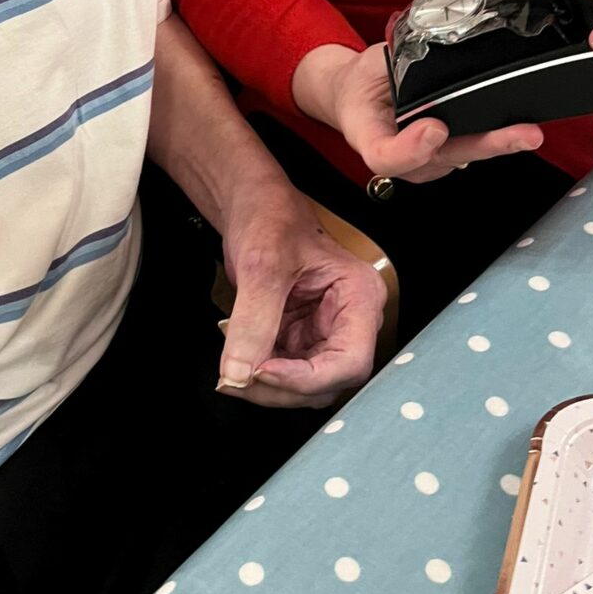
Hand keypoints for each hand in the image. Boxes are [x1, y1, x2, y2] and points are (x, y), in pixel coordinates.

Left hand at [217, 183, 386, 407]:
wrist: (253, 206)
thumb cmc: (271, 218)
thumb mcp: (262, 266)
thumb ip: (252, 322)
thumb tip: (239, 374)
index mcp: (359, 296)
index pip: (350, 361)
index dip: (307, 378)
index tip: (262, 372)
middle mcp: (350, 320)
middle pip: (328, 381)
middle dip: (282, 387)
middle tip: (236, 378)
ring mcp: (326, 332)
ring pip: (306, 385)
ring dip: (268, 386)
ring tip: (233, 367)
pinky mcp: (302, 338)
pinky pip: (286, 372)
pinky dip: (259, 373)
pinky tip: (237, 356)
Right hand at [327, 43, 543, 182]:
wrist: (356, 98)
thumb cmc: (363, 82)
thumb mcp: (369, 65)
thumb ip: (397, 63)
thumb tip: (434, 51)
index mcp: (366, 134)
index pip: (384, 156)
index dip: (411, 148)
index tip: (434, 127)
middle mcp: (398, 158)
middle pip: (440, 160)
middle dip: (484, 145)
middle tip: (518, 135)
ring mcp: (423, 163)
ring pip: (462, 157)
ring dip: (496, 144)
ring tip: (527, 131)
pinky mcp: (444, 157)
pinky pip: (470, 151)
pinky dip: (493, 137)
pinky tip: (517, 125)